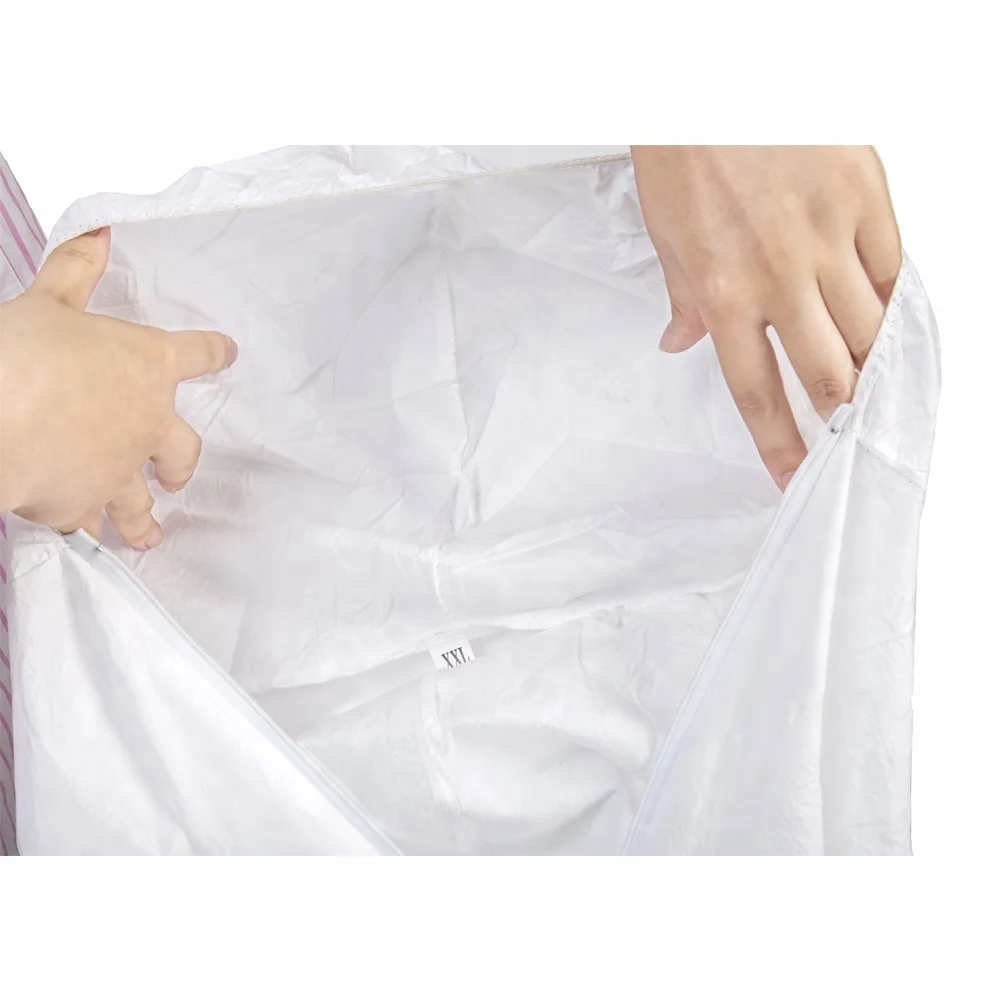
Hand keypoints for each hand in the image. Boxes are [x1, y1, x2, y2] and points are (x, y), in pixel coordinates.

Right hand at [0, 228, 236, 546]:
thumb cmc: (25, 353)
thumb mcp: (48, 302)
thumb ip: (76, 270)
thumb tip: (102, 232)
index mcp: (147, 367)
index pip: (194, 353)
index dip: (213, 352)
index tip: (229, 354)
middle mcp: (146, 425)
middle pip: (181, 448)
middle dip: (179, 464)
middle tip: (176, 475)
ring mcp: (119, 472)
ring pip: (139, 503)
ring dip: (143, 520)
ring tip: (148, 535)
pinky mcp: (83, 507)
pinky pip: (90, 526)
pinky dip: (90, 536)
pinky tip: (90, 545)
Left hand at [631, 145, 900, 487]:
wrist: (714, 73)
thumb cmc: (683, 146)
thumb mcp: (664, 231)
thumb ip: (682, 297)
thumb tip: (680, 344)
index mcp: (722, 292)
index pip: (757, 391)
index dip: (781, 444)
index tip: (794, 475)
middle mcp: (779, 275)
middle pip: (828, 373)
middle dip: (842, 419)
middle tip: (849, 439)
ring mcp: (828, 235)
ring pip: (870, 328)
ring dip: (875, 368)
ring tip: (876, 391)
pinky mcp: (865, 195)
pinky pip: (891, 267)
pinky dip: (890, 299)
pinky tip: (885, 318)